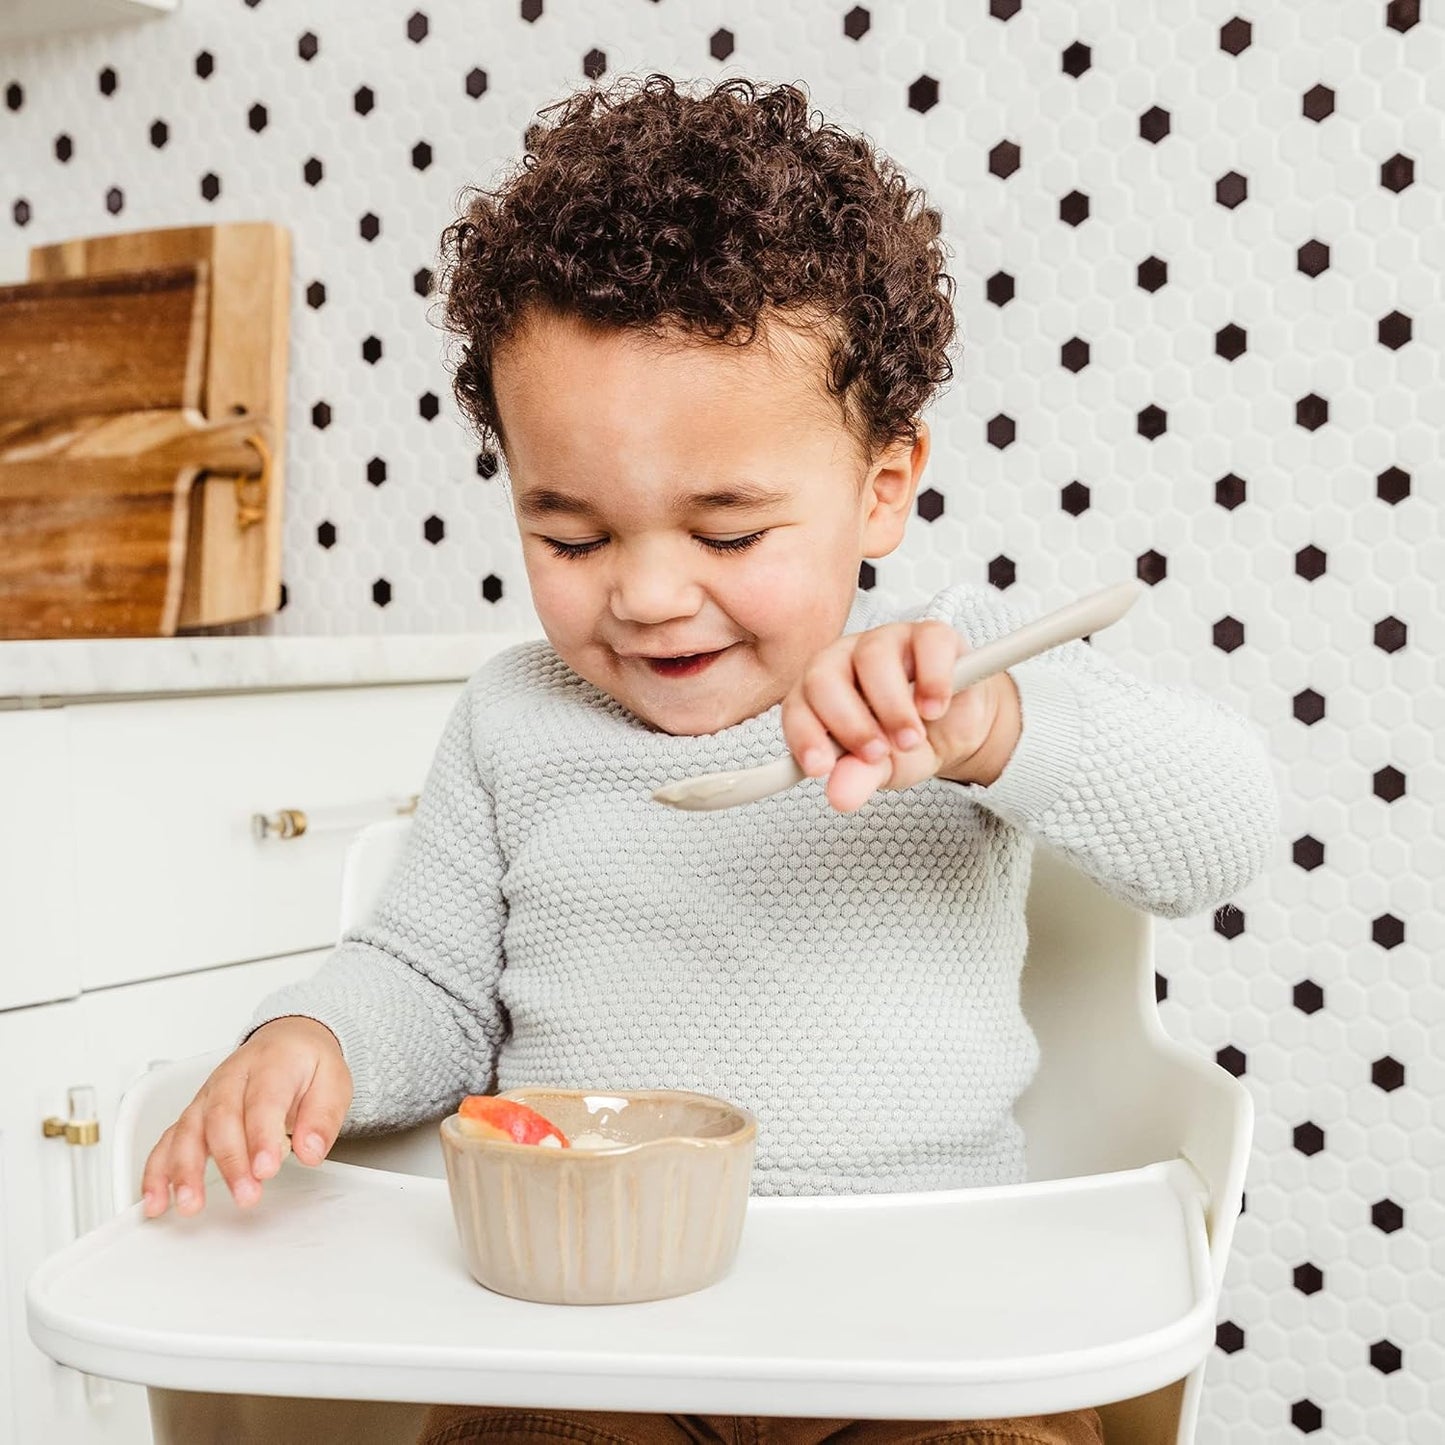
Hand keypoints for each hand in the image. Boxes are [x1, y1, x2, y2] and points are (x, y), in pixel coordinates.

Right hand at [140, 1016, 351, 1217]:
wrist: (287, 1041)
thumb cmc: (308, 1065)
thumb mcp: (334, 1082)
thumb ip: (323, 1118)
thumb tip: (311, 1151)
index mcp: (272, 1064)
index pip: (263, 1100)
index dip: (262, 1137)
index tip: (266, 1169)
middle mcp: (233, 1077)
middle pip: (222, 1117)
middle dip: (230, 1161)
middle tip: (245, 1194)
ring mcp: (208, 1095)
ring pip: (188, 1129)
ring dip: (185, 1170)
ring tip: (190, 1204)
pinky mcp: (193, 1113)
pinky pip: (168, 1140)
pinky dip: (157, 1172)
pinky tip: (157, 1200)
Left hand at [781, 620, 1021, 812]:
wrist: (958, 728)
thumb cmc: (907, 742)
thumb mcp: (882, 769)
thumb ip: (859, 777)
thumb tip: (840, 797)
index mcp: (821, 692)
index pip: (798, 707)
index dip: (804, 736)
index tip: (821, 768)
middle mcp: (845, 659)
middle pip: (825, 676)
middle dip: (849, 723)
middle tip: (877, 754)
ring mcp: (887, 641)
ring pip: (873, 656)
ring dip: (891, 705)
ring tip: (911, 739)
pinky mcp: (930, 635)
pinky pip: (926, 642)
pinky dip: (932, 678)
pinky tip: (935, 709)